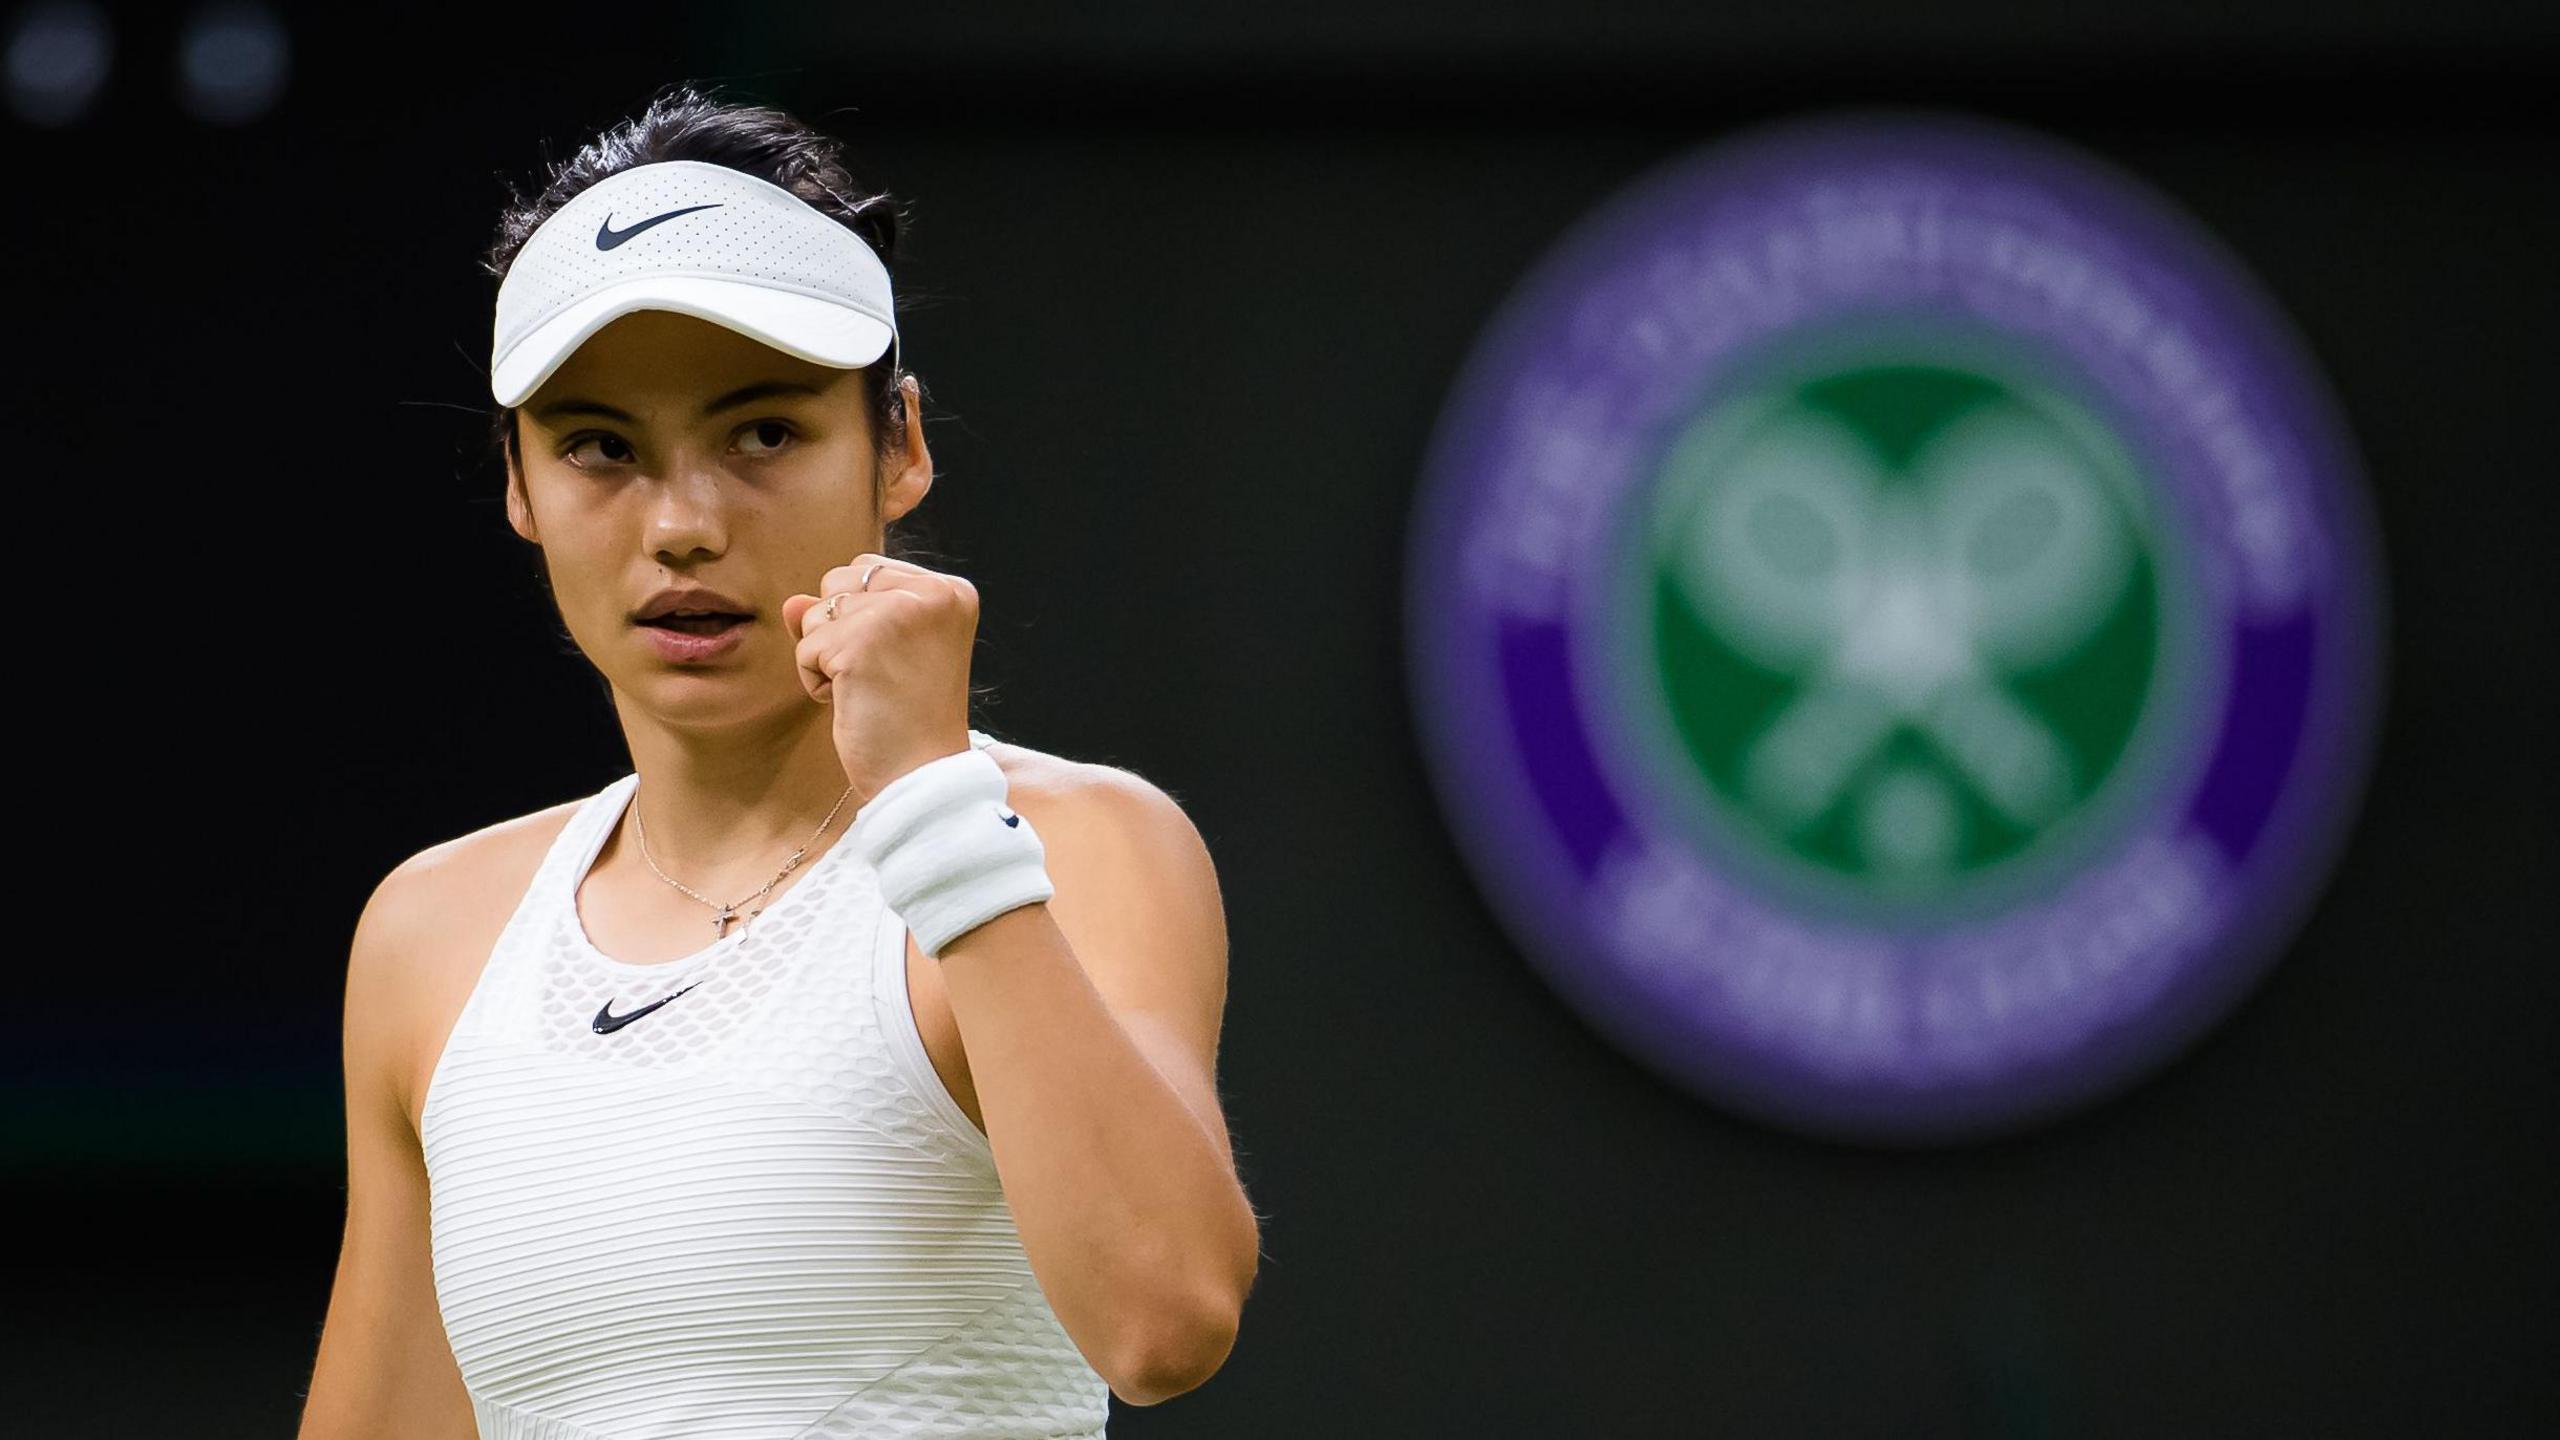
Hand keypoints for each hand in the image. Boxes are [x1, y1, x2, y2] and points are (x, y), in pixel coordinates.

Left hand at [780, 553, 979, 809]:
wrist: (923, 776)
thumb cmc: (909, 719)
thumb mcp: (885, 652)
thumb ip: (845, 613)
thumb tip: (792, 603)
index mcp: (951, 591)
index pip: (869, 569)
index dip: (863, 619)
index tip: (900, 663)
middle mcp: (932, 593)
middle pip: (839, 581)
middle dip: (841, 630)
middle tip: (883, 677)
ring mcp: (896, 615)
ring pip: (817, 614)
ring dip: (826, 656)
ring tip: (869, 690)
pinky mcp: (859, 643)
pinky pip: (805, 648)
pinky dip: (816, 681)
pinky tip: (854, 702)